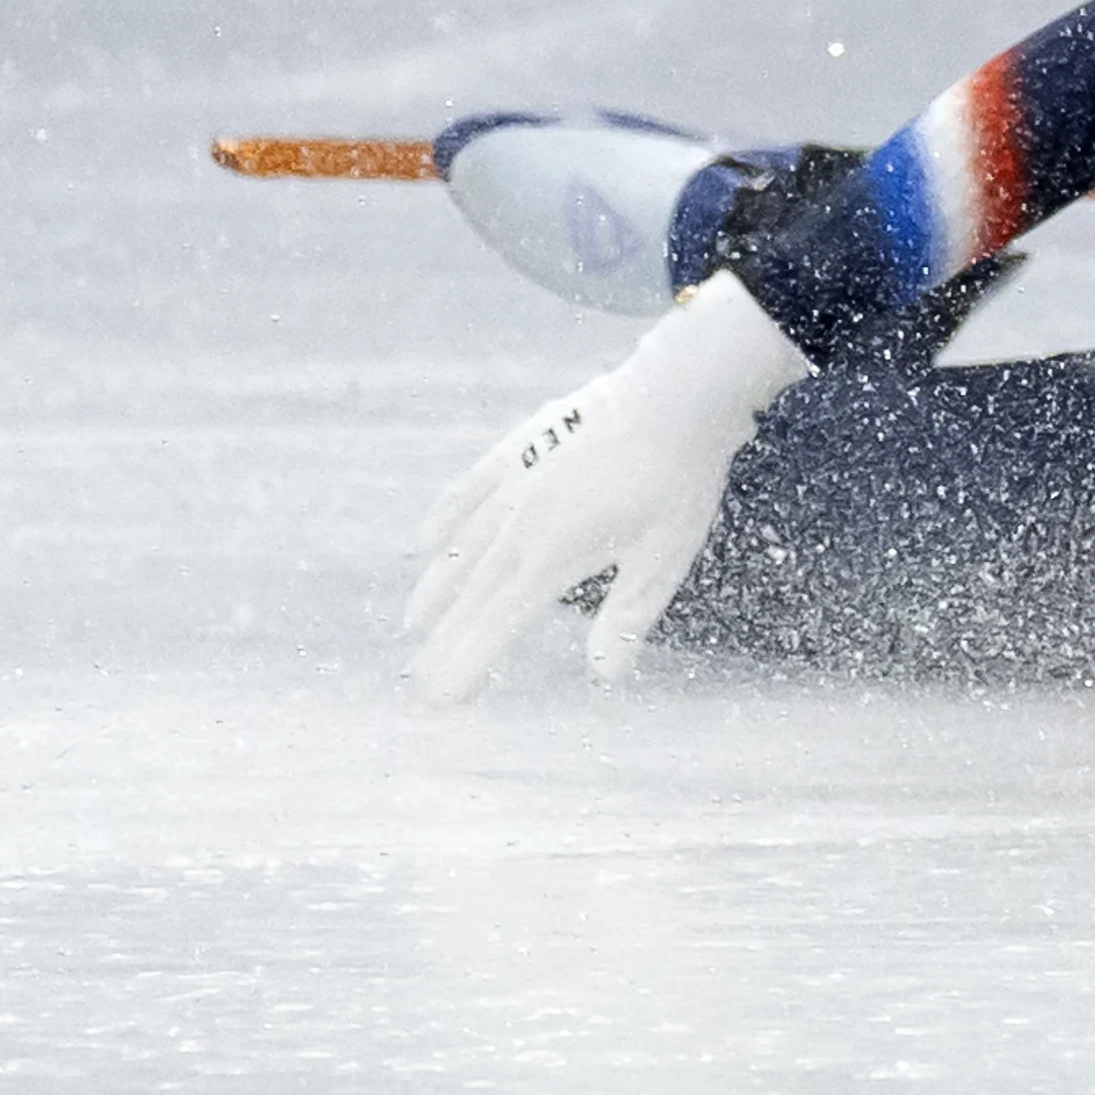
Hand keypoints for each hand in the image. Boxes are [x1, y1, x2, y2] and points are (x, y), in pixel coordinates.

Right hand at [401, 269, 811, 698]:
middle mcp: (519, 525)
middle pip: (469, 595)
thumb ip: (627, 618)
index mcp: (552, 557)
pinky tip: (426, 541)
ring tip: (416, 624)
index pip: (494, 626)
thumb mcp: (662, 559)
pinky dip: (443, 521)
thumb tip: (601, 676)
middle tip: (420, 679)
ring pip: (459, 548)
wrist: (675, 394)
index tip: (439, 700)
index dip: (464, 665)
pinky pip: (466, 492)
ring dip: (436, 589)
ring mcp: (514, 483)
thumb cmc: (678, 480)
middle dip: (443, 640)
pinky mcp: (520, 448)